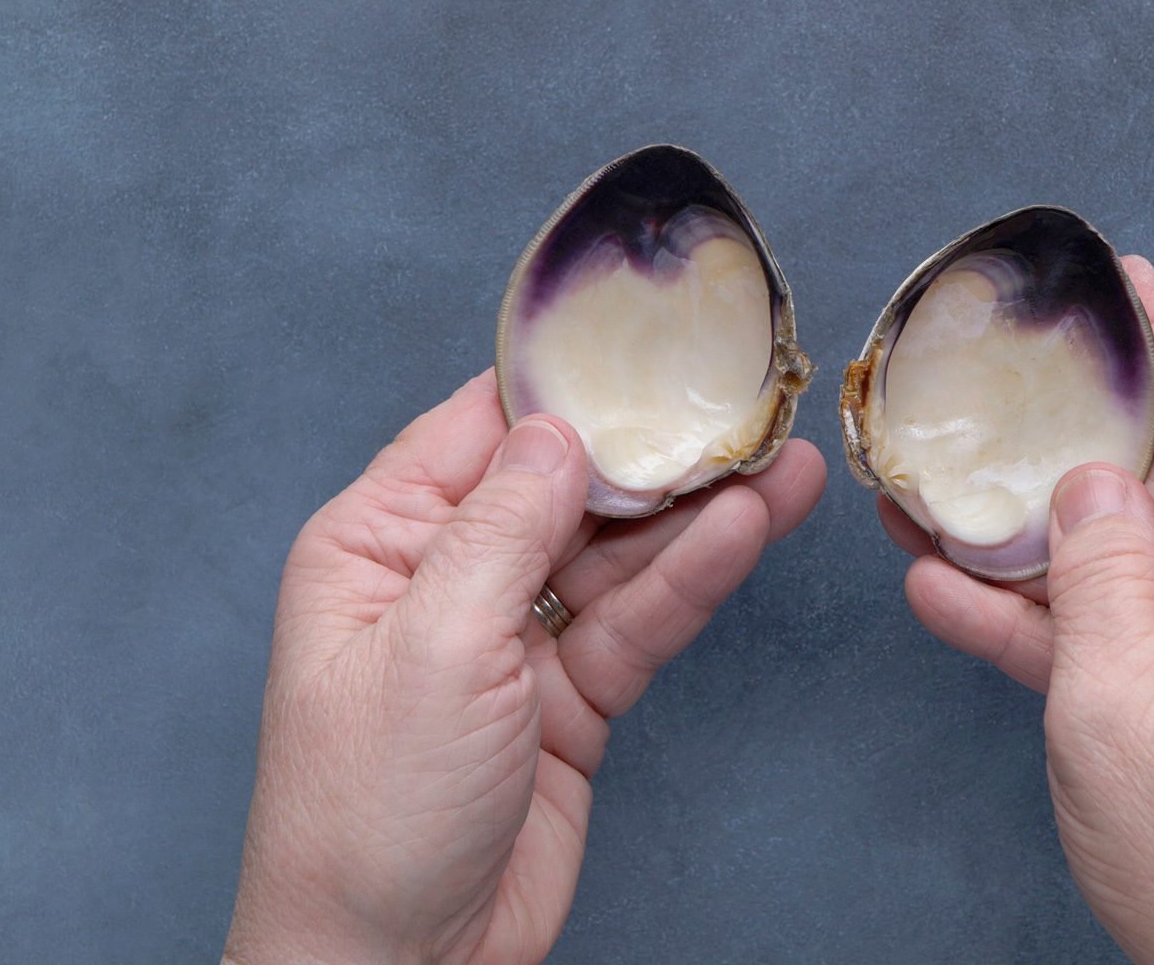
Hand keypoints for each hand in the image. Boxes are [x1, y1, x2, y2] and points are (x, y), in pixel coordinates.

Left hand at [224, 371, 825, 964]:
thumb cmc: (369, 813)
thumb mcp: (431, 647)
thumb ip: (501, 529)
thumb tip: (559, 429)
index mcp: (377, 543)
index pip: (479, 431)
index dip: (564, 385)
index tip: (645, 341)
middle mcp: (444, 579)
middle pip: (564, 487)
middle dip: (651, 448)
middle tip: (743, 400)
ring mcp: (512, 641)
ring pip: (616, 554)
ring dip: (695, 513)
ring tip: (784, 462)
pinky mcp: (569, 699)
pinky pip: (638, 621)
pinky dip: (692, 580)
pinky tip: (749, 531)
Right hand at [893, 257, 1153, 964]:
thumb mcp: (1117, 715)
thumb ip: (1095, 579)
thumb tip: (1090, 477)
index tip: (1119, 270)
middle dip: (1065, 444)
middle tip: (981, 391)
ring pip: (1134, 563)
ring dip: (1036, 546)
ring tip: (922, 502)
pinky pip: (1140, 633)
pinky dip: (1062, 620)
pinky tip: (953, 594)